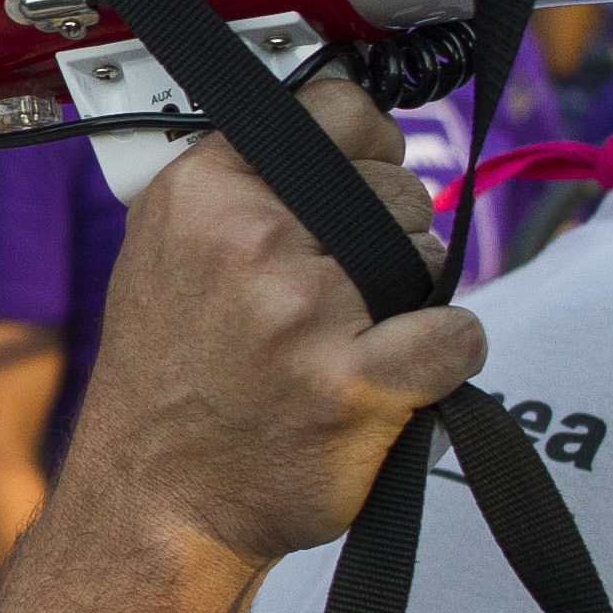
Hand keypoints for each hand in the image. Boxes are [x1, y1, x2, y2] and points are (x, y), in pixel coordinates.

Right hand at [12, 80, 480, 612]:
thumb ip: (241, 187)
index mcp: (200, 192)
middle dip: (386, 238)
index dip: (366, 145)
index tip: (360, 177)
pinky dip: (446, 357)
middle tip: (332, 300)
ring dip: (411, 301)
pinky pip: (458, 333)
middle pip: (396, 187)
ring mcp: (301, 309)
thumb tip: (338, 130)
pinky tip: (396, 377)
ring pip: (429, 257)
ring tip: (345, 344)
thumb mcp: (168, 253)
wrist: (154, 506)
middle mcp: (247, 238)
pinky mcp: (352, 380)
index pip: (335, 106)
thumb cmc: (170, 386)